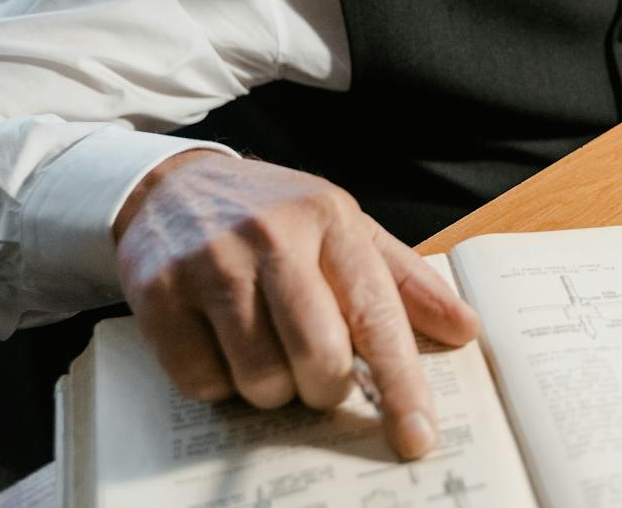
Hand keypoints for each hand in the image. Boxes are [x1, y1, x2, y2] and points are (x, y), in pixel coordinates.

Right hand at [112, 151, 477, 458]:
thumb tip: (464, 328)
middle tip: (318, 372)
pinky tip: (220, 344)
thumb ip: (405, 280)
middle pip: (319, 358)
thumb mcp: (346, 229)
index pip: (377, 316)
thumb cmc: (276, 217)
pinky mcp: (158, 293)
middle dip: (325, 387)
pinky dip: (218, 383)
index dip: (401, 384)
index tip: (417, 436)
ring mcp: (210, 263)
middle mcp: (272, 237)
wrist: (175, 186)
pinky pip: (201, 382)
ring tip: (266, 348)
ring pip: (260, 379)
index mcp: (330, 220)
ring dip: (271, 387)